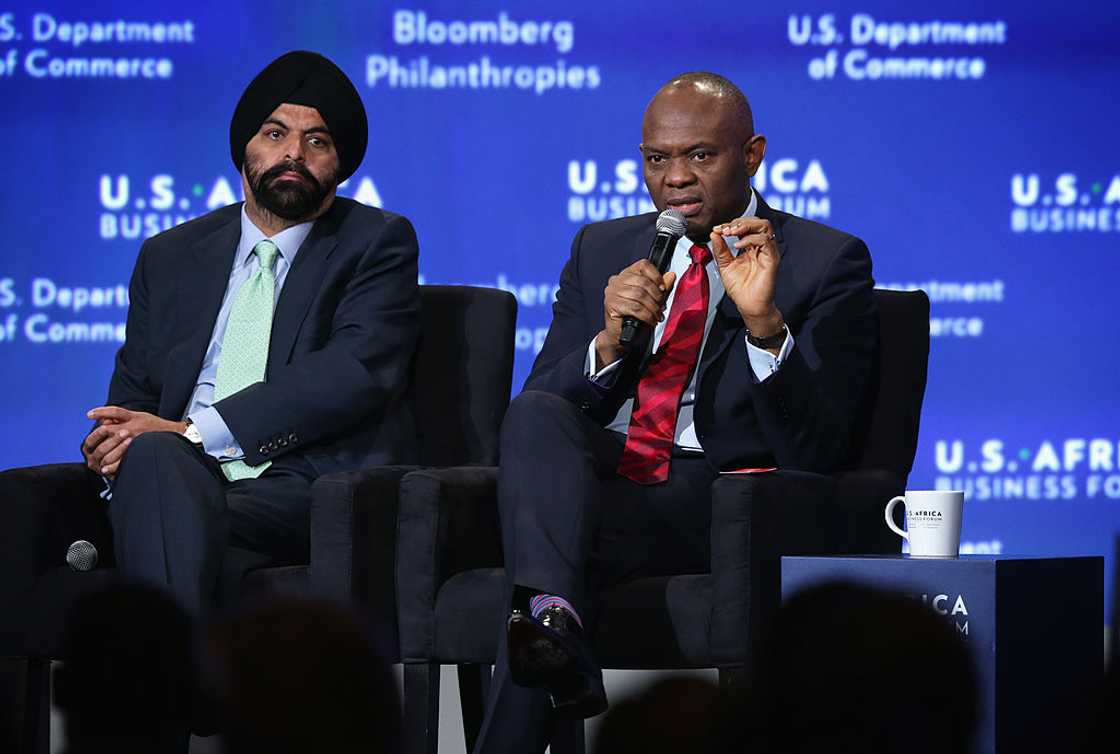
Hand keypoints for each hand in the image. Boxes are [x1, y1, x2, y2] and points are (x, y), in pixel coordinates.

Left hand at [81, 406, 186, 476]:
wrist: (174, 435)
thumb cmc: (155, 425)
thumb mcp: (139, 416)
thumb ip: (121, 417)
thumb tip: (104, 420)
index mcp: (133, 417)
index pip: (113, 412)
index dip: (100, 412)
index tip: (88, 415)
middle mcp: (132, 427)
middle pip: (107, 430)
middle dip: (94, 438)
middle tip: (87, 446)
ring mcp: (135, 440)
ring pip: (112, 446)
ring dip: (101, 452)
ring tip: (94, 458)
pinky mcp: (138, 451)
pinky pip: (122, 459)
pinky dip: (113, 465)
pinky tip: (106, 469)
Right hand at [595, 260, 676, 366]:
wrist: (620, 335)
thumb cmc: (633, 317)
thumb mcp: (651, 300)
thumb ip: (661, 287)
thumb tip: (671, 275)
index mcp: (625, 275)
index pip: (643, 265)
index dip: (656, 276)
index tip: (663, 289)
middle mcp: (616, 281)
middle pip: (642, 281)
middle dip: (656, 296)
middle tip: (661, 306)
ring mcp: (612, 292)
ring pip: (639, 295)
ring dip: (653, 308)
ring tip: (657, 315)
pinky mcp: (612, 305)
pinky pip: (635, 307)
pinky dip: (647, 315)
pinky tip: (651, 320)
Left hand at [710, 217, 783, 334]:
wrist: (748, 306)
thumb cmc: (740, 289)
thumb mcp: (724, 265)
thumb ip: (720, 249)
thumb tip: (714, 233)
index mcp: (751, 247)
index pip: (745, 226)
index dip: (730, 224)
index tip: (717, 229)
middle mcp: (761, 247)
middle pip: (757, 222)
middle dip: (739, 222)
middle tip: (725, 229)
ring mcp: (768, 252)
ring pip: (764, 226)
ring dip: (746, 225)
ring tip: (731, 232)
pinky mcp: (772, 259)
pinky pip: (765, 241)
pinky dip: (750, 239)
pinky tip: (737, 245)